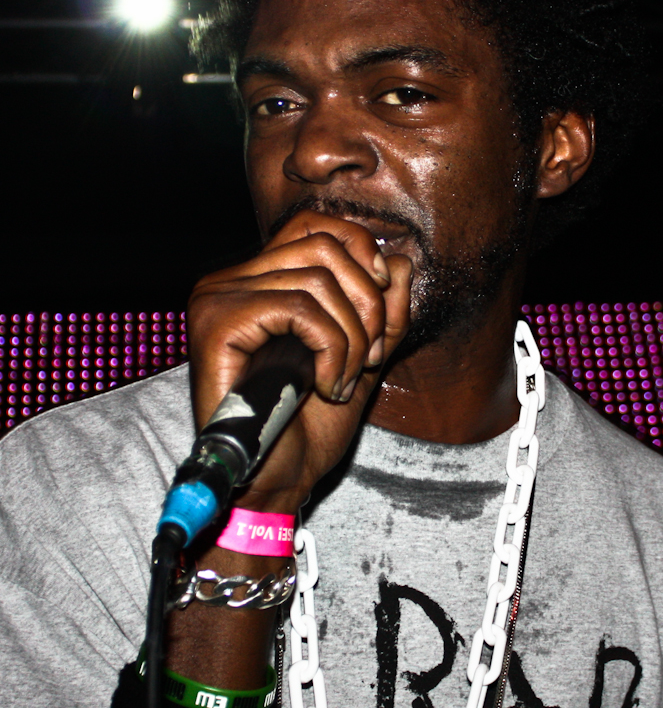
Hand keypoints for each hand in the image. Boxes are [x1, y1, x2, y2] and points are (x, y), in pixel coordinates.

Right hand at [188, 210, 412, 513]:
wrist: (278, 481)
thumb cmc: (308, 426)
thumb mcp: (361, 356)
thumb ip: (383, 310)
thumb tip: (401, 262)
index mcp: (257, 281)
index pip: (315, 226)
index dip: (361, 252)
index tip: (382, 302)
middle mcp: (228, 280)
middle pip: (323, 245)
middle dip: (367, 303)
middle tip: (366, 356)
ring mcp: (217, 299)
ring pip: (317, 278)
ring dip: (352, 335)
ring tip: (345, 376)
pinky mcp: (216, 323)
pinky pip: (299, 307)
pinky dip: (331, 348)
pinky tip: (325, 384)